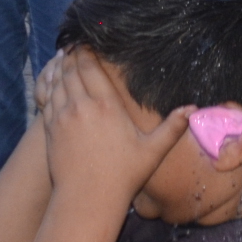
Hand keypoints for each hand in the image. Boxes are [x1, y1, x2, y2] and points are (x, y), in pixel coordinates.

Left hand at [36, 50, 191, 208]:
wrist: (87, 199)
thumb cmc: (123, 176)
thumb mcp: (152, 151)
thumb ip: (172, 128)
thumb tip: (194, 109)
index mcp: (106, 105)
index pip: (90, 67)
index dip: (86, 52)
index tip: (86, 42)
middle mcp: (82, 106)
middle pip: (71, 70)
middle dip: (71, 56)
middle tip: (73, 45)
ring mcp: (63, 117)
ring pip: (57, 82)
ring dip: (59, 69)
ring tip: (62, 59)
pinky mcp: (51, 129)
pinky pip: (47, 99)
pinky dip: (49, 86)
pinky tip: (52, 83)